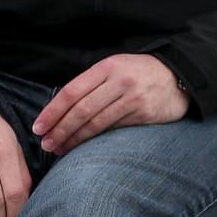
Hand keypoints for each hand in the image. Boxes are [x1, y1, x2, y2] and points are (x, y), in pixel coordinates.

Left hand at [32, 54, 187, 155]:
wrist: (178, 76)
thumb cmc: (138, 73)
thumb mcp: (115, 68)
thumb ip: (91, 84)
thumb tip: (60, 110)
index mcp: (106, 67)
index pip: (71, 91)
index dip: (52, 111)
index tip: (38, 126)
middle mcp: (118, 81)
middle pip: (81, 109)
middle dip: (60, 129)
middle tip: (46, 144)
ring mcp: (132, 98)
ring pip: (96, 123)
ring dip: (75, 139)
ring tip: (60, 149)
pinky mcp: (143, 114)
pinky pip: (114, 129)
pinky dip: (96, 140)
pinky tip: (84, 148)